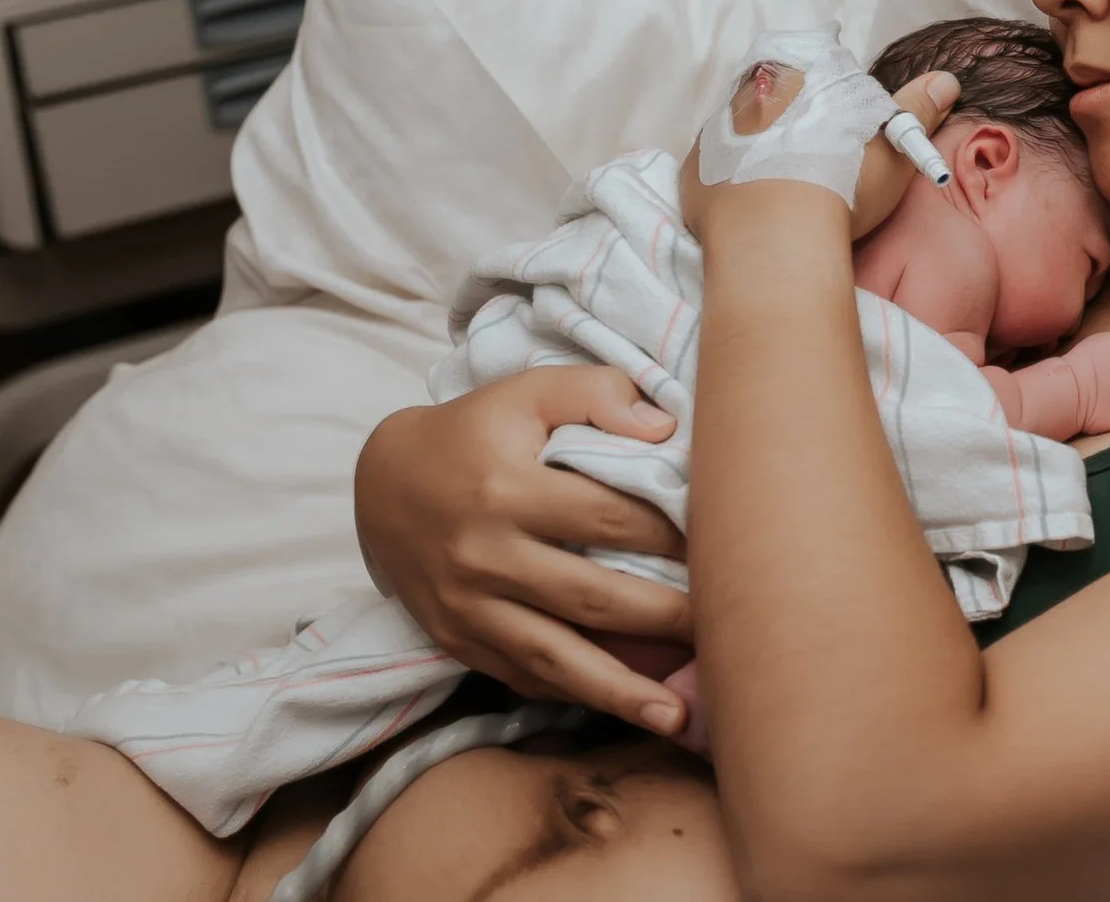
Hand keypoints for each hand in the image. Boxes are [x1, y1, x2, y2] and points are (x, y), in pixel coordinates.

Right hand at [353, 365, 695, 733]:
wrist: (382, 484)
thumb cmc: (474, 431)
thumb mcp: (527, 391)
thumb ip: (596, 394)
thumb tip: (663, 429)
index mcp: (506, 490)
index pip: (607, 520)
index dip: (670, 538)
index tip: (723, 550)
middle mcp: (483, 555)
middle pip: (591, 598)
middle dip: (664, 621)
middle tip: (726, 636)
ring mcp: (466, 607)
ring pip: (554, 658)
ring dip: (619, 692)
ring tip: (677, 717)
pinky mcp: (457, 640)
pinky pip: (522, 676)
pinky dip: (574, 694)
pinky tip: (620, 708)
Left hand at [680, 64, 960, 240]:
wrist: (774, 238)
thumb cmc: (840, 183)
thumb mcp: (892, 146)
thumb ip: (918, 108)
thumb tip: (946, 79)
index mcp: (798, 70)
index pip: (817, 68)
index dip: (834, 101)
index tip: (844, 132)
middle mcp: (750, 88)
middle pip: (776, 98)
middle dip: (795, 121)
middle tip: (818, 161)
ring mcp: (715, 127)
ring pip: (742, 130)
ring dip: (761, 149)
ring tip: (787, 189)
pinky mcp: (692, 168)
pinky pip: (715, 167)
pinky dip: (732, 182)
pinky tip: (754, 209)